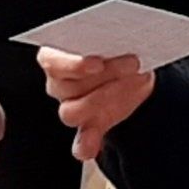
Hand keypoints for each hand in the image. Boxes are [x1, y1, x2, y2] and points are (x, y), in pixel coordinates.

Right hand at [37, 48, 154, 161]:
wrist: (136, 76)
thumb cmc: (119, 54)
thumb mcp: (116, 43)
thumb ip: (108, 45)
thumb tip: (116, 48)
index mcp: (57, 59)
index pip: (52, 62)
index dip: (73, 64)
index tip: (97, 64)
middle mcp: (59, 84)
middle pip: (65, 87)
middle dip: (102, 77)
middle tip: (131, 64)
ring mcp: (71, 109)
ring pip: (71, 112)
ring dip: (101, 102)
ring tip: (128, 85)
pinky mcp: (87, 129)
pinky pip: (80, 144)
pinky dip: (86, 145)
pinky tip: (93, 144)